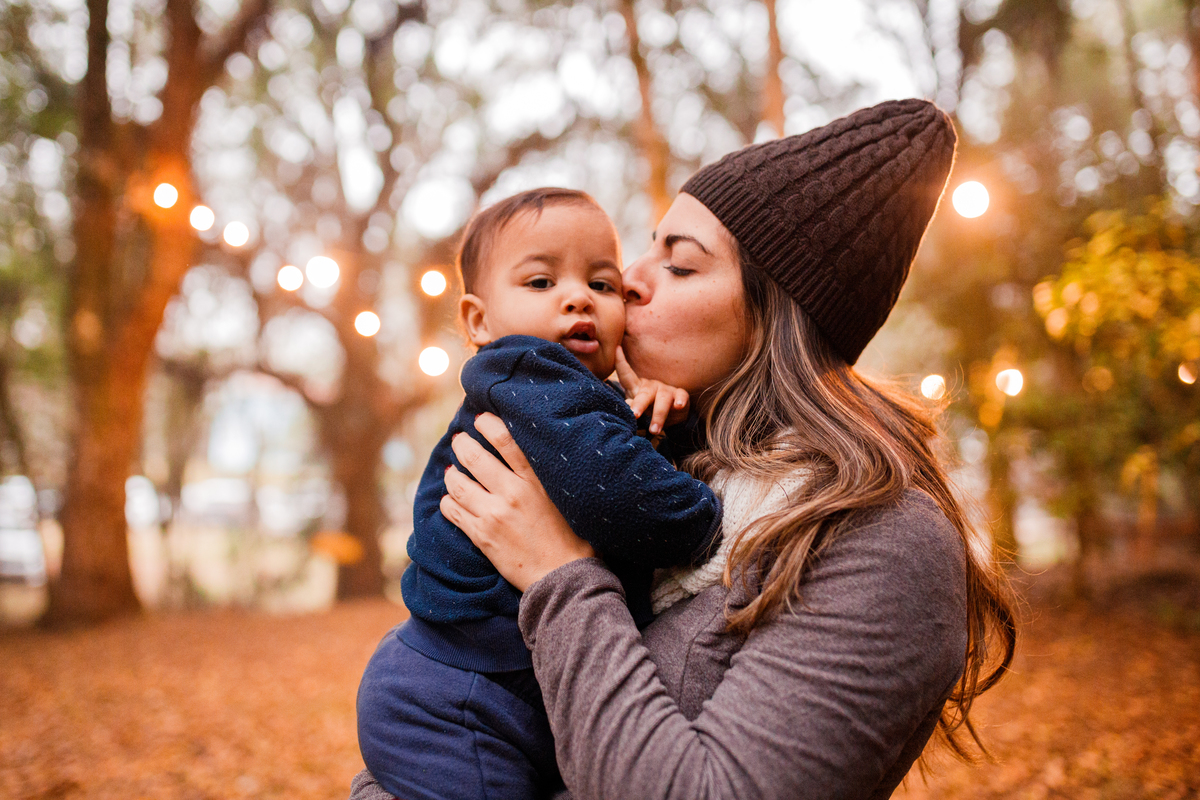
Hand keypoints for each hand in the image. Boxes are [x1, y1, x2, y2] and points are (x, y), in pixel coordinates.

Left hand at [439, 412, 595, 591]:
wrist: (564, 577)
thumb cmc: (573, 538)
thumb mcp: (563, 498)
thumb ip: (544, 477)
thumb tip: (528, 455)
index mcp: (535, 480)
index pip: (505, 440)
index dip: (487, 424)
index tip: (479, 419)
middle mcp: (512, 493)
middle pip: (474, 457)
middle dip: (462, 444)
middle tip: (460, 440)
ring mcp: (494, 515)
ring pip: (458, 484)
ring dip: (452, 474)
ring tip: (452, 471)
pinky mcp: (482, 536)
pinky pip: (453, 511)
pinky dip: (448, 501)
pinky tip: (451, 499)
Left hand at [614, 346, 689, 434]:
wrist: (671, 417)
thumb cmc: (648, 409)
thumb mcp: (637, 407)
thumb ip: (630, 406)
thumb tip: (625, 407)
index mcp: (638, 386)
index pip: (627, 374)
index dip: (621, 362)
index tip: (616, 349)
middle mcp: (651, 386)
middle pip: (645, 393)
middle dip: (639, 404)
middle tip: (634, 415)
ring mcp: (666, 390)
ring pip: (662, 399)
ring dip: (659, 415)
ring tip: (654, 430)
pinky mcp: (680, 395)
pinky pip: (681, 396)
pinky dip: (680, 401)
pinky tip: (679, 406)